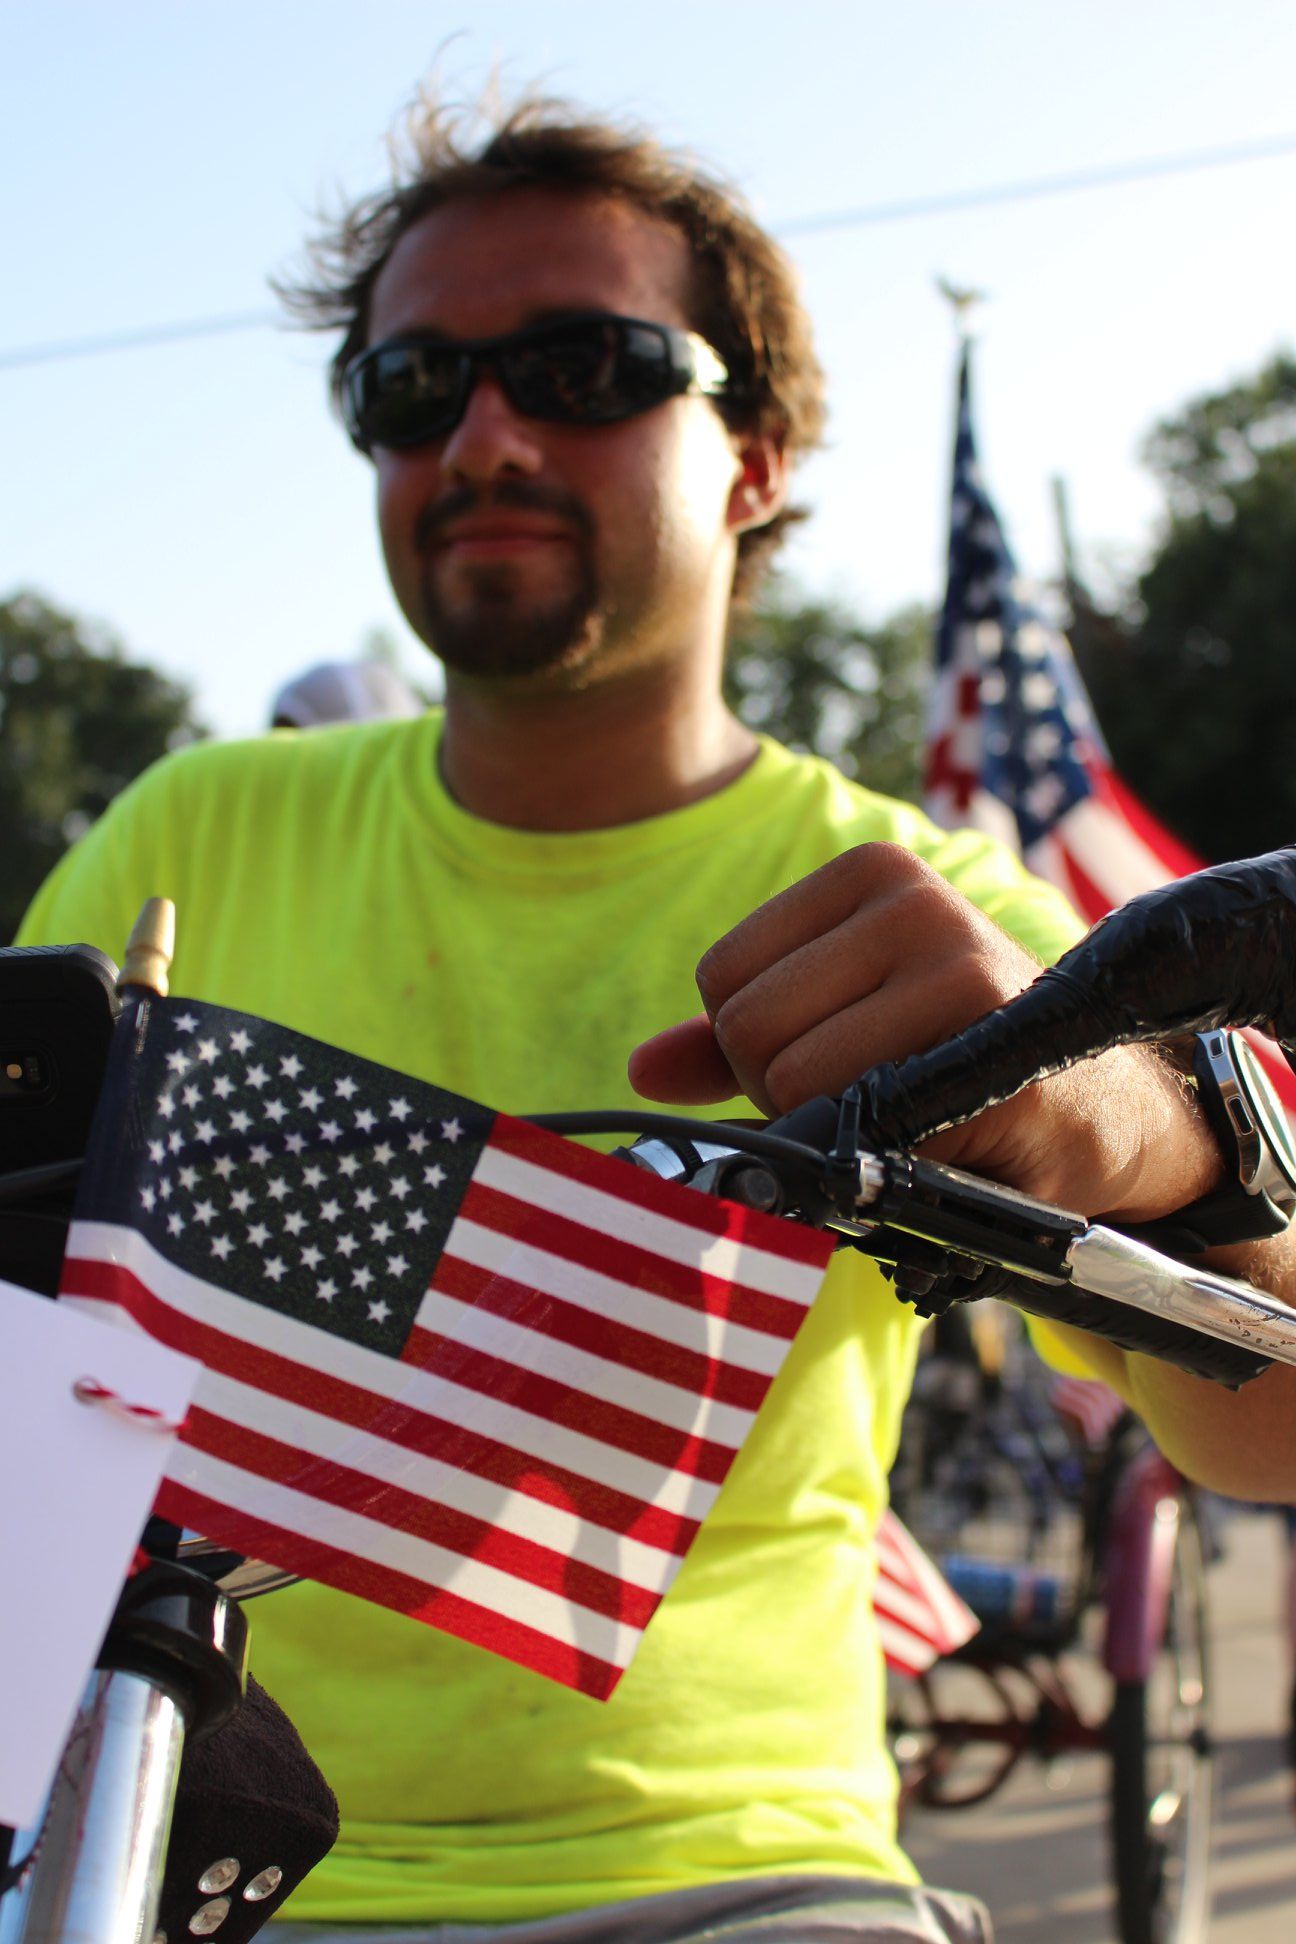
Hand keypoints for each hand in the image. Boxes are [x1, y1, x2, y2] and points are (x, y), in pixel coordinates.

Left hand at [629, 843, 1222, 1218]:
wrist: (1105, 1119)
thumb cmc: (953, 1069)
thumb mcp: (842, 1031)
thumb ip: (735, 1043)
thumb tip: (639, 1072)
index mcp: (868, 874)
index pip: (721, 979)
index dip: (756, 1049)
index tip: (840, 1059)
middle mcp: (913, 899)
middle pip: (745, 1026)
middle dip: (786, 1090)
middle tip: (876, 1097)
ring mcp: (957, 961)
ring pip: (789, 1075)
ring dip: (829, 1127)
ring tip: (909, 1113)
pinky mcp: (989, 1039)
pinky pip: (855, 1115)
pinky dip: (871, 1149)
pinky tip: (936, 1135)